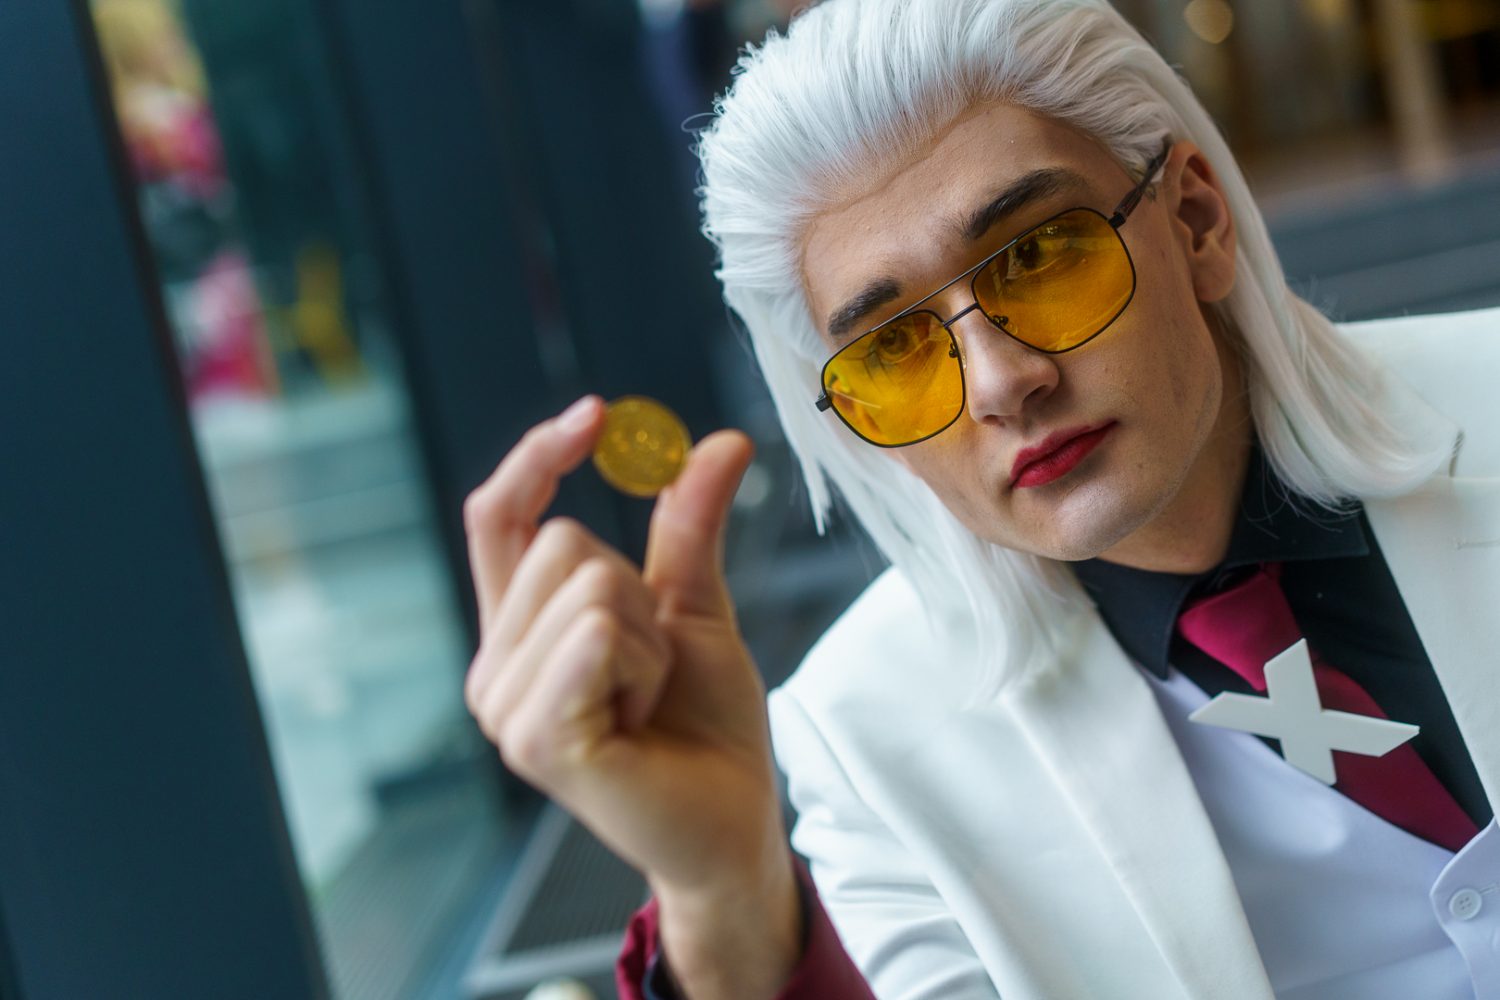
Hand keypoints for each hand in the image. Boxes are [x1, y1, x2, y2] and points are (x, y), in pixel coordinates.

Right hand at [462, 396, 800, 995]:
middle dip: (638, 589)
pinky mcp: (539, 741)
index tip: (594, 413)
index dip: (534, 457)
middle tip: (652, 666)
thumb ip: (689, 527)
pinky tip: (642, 719)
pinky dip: (643, 662)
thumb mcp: (696, 606)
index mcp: (518, 631)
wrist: (735, 819)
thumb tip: (720, 441)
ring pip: (589, 585)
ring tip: (648, 698)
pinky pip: (594, 636)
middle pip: (561, 541)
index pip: (495, 519)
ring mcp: (507, 708)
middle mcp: (494, 667)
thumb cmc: (706, 724)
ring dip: (649, 636)